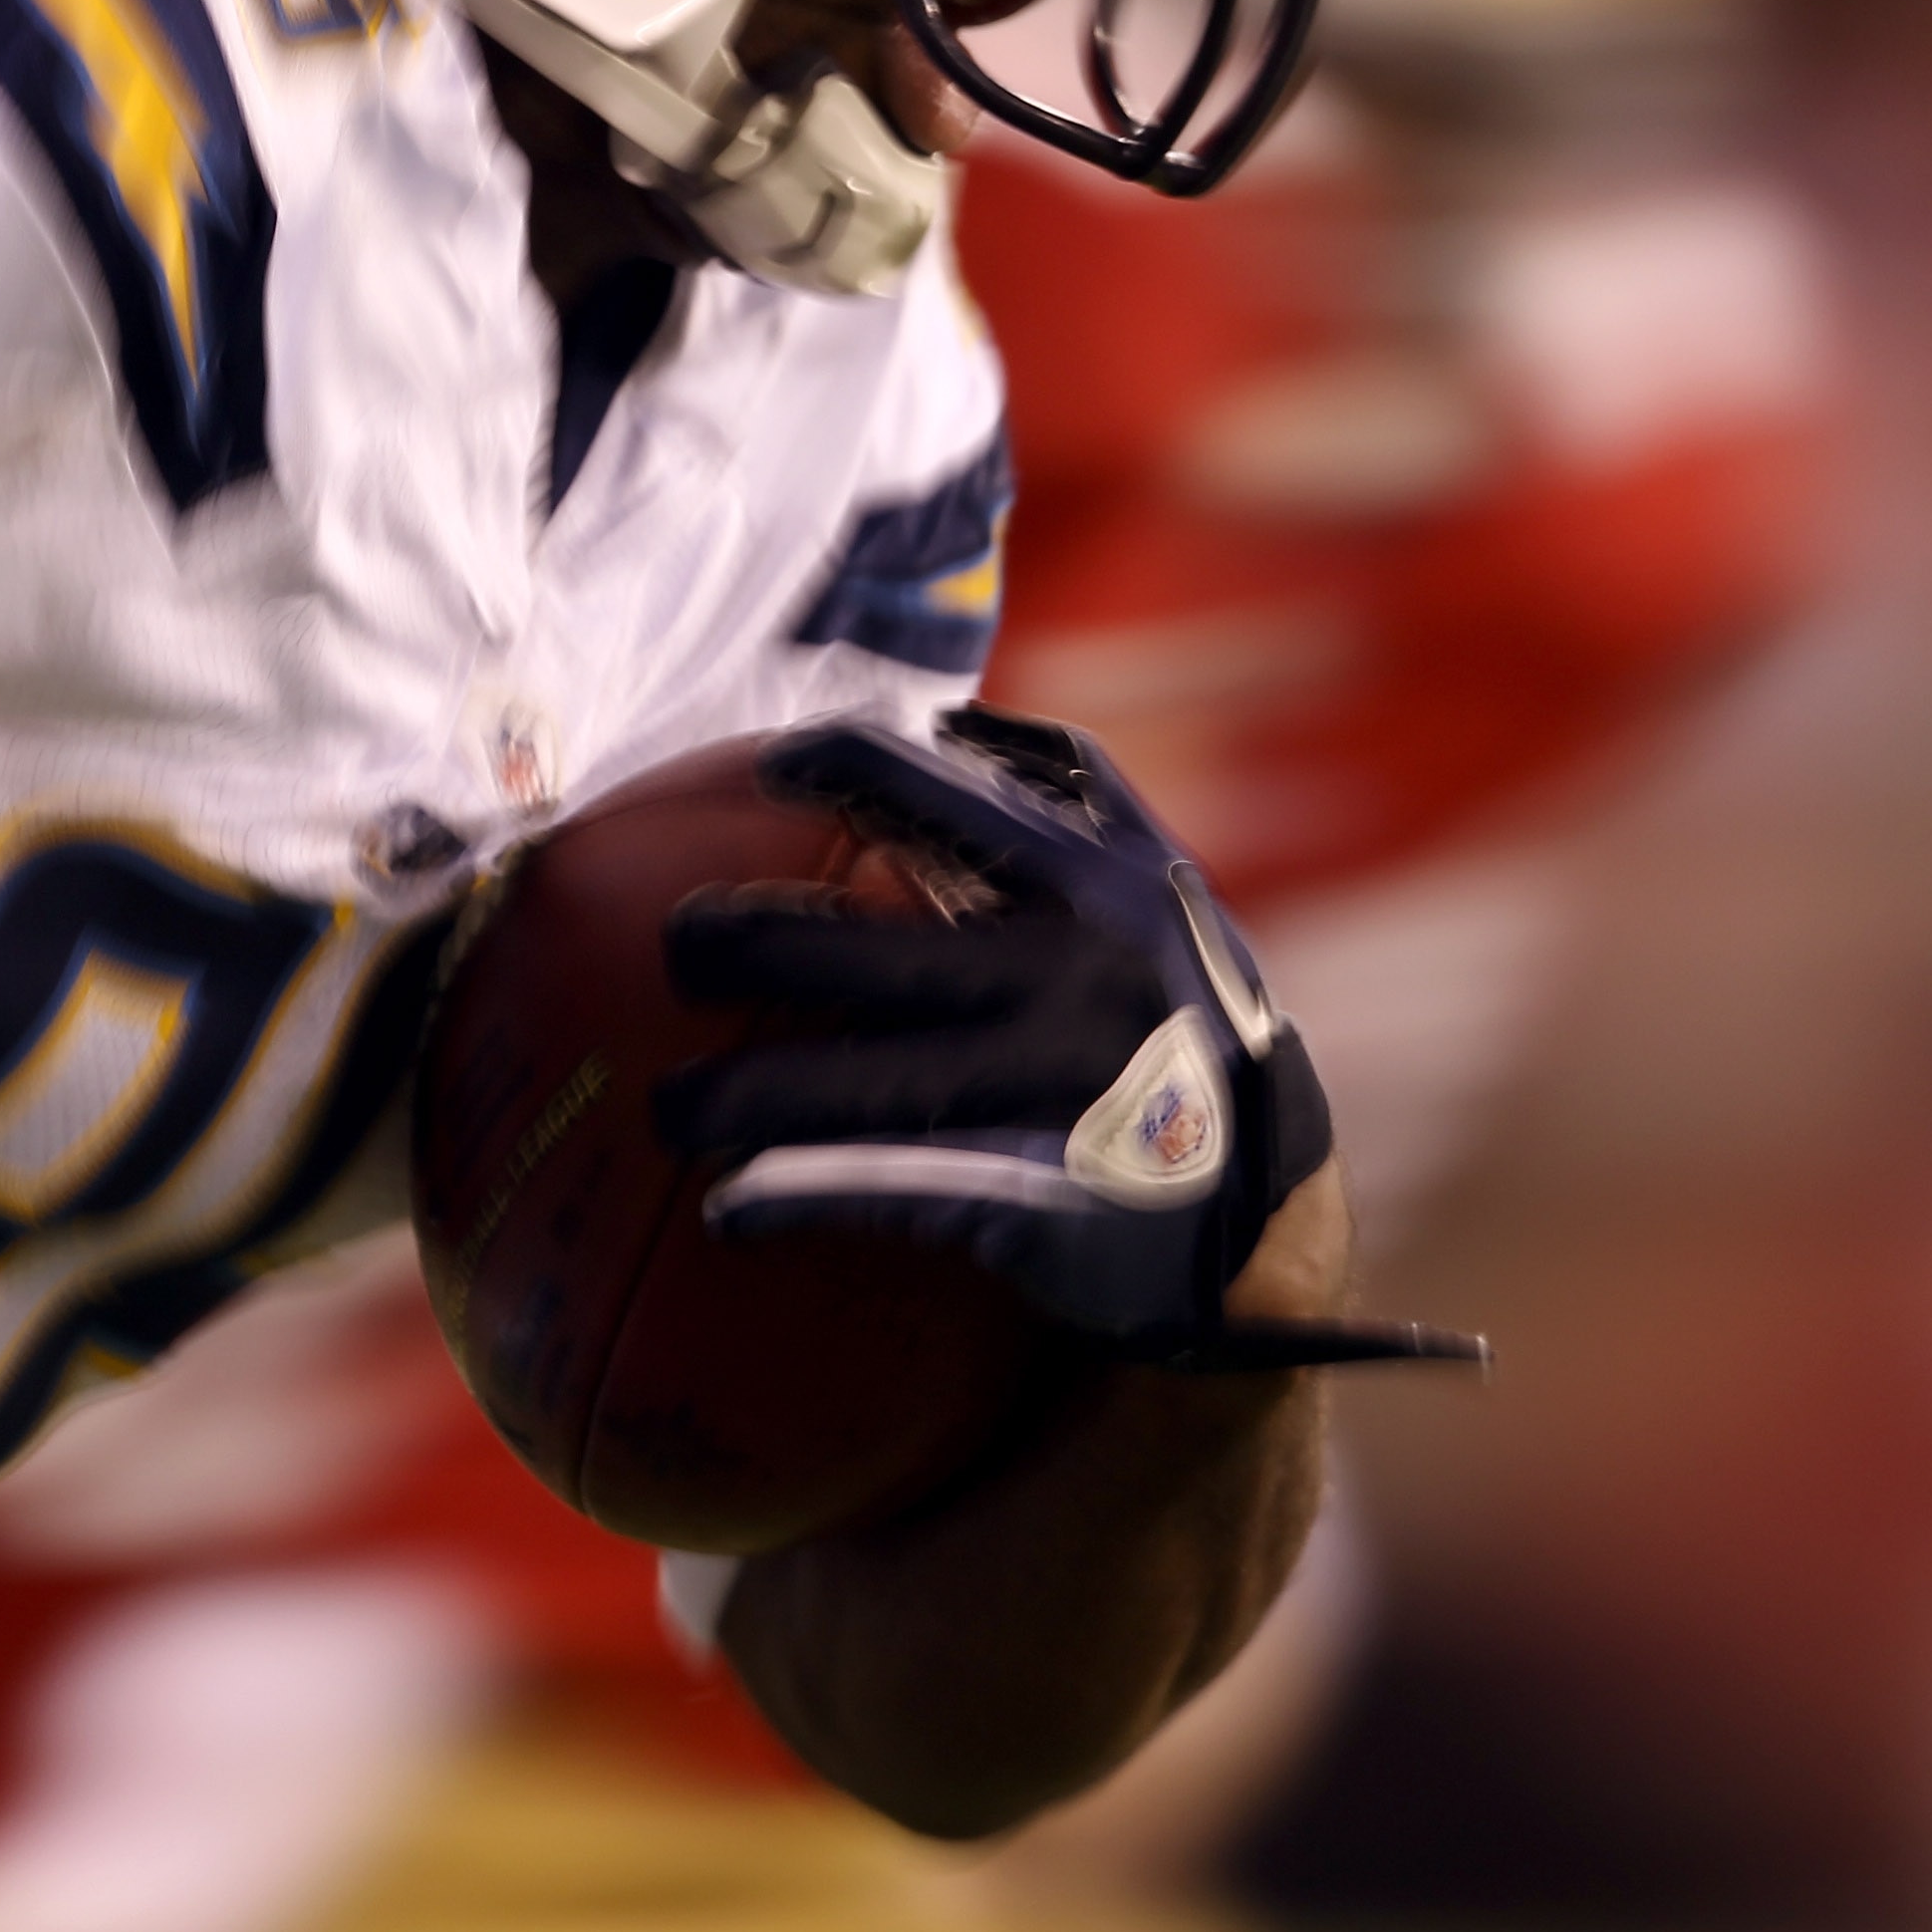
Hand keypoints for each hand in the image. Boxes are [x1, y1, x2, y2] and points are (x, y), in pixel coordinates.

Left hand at [652, 708, 1475, 1370]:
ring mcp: (1060, 1088)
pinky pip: (892, 1188)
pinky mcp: (1045, 1195)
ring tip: (663, 1108)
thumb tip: (950, 724)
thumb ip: (1070, 803)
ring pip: (856, 1084)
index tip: (763, 766)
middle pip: (857, 948)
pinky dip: (798, 1196)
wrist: (1269, 1199)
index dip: (839, 764)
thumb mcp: (1156, 894)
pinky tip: (729, 1207)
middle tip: (674, 953)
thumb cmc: (1175, 1018)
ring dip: (734, 1099)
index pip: (945, 794)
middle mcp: (1078, 975)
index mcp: (1098, 884)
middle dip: (737, 945)